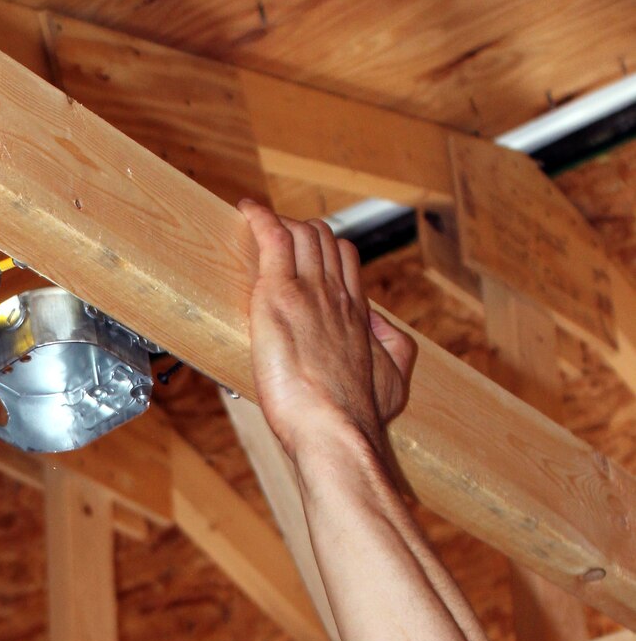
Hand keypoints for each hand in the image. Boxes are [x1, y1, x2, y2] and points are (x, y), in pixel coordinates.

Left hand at [237, 199, 415, 462]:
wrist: (337, 430)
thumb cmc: (359, 416)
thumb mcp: (395, 380)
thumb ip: (393, 346)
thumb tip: (381, 322)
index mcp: (358, 314)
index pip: (345, 260)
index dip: (326, 251)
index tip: (305, 257)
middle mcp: (336, 295)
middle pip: (323, 240)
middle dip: (301, 233)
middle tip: (275, 241)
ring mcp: (309, 291)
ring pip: (301, 233)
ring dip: (280, 225)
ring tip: (257, 229)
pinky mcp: (280, 295)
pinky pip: (272, 238)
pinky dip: (259, 218)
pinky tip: (246, 210)